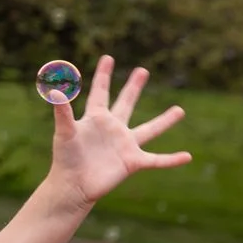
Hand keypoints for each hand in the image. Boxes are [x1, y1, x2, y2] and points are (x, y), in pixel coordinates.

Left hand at [49, 57, 190, 206]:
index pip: (100, 92)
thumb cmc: (65, 159)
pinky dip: (171, 159)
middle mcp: (113, 129)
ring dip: (165, 121)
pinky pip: (157, 160)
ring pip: (149, 130)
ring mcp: (124, 145)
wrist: (72, 186)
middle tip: (143, 70)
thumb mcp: (64, 132)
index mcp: (95, 118)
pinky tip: (187, 156)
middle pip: (126, 103)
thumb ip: (62, 111)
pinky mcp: (132, 162)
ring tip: (180, 110)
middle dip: (133, 87)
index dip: (103, 75)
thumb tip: (54, 90)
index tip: (108, 57)